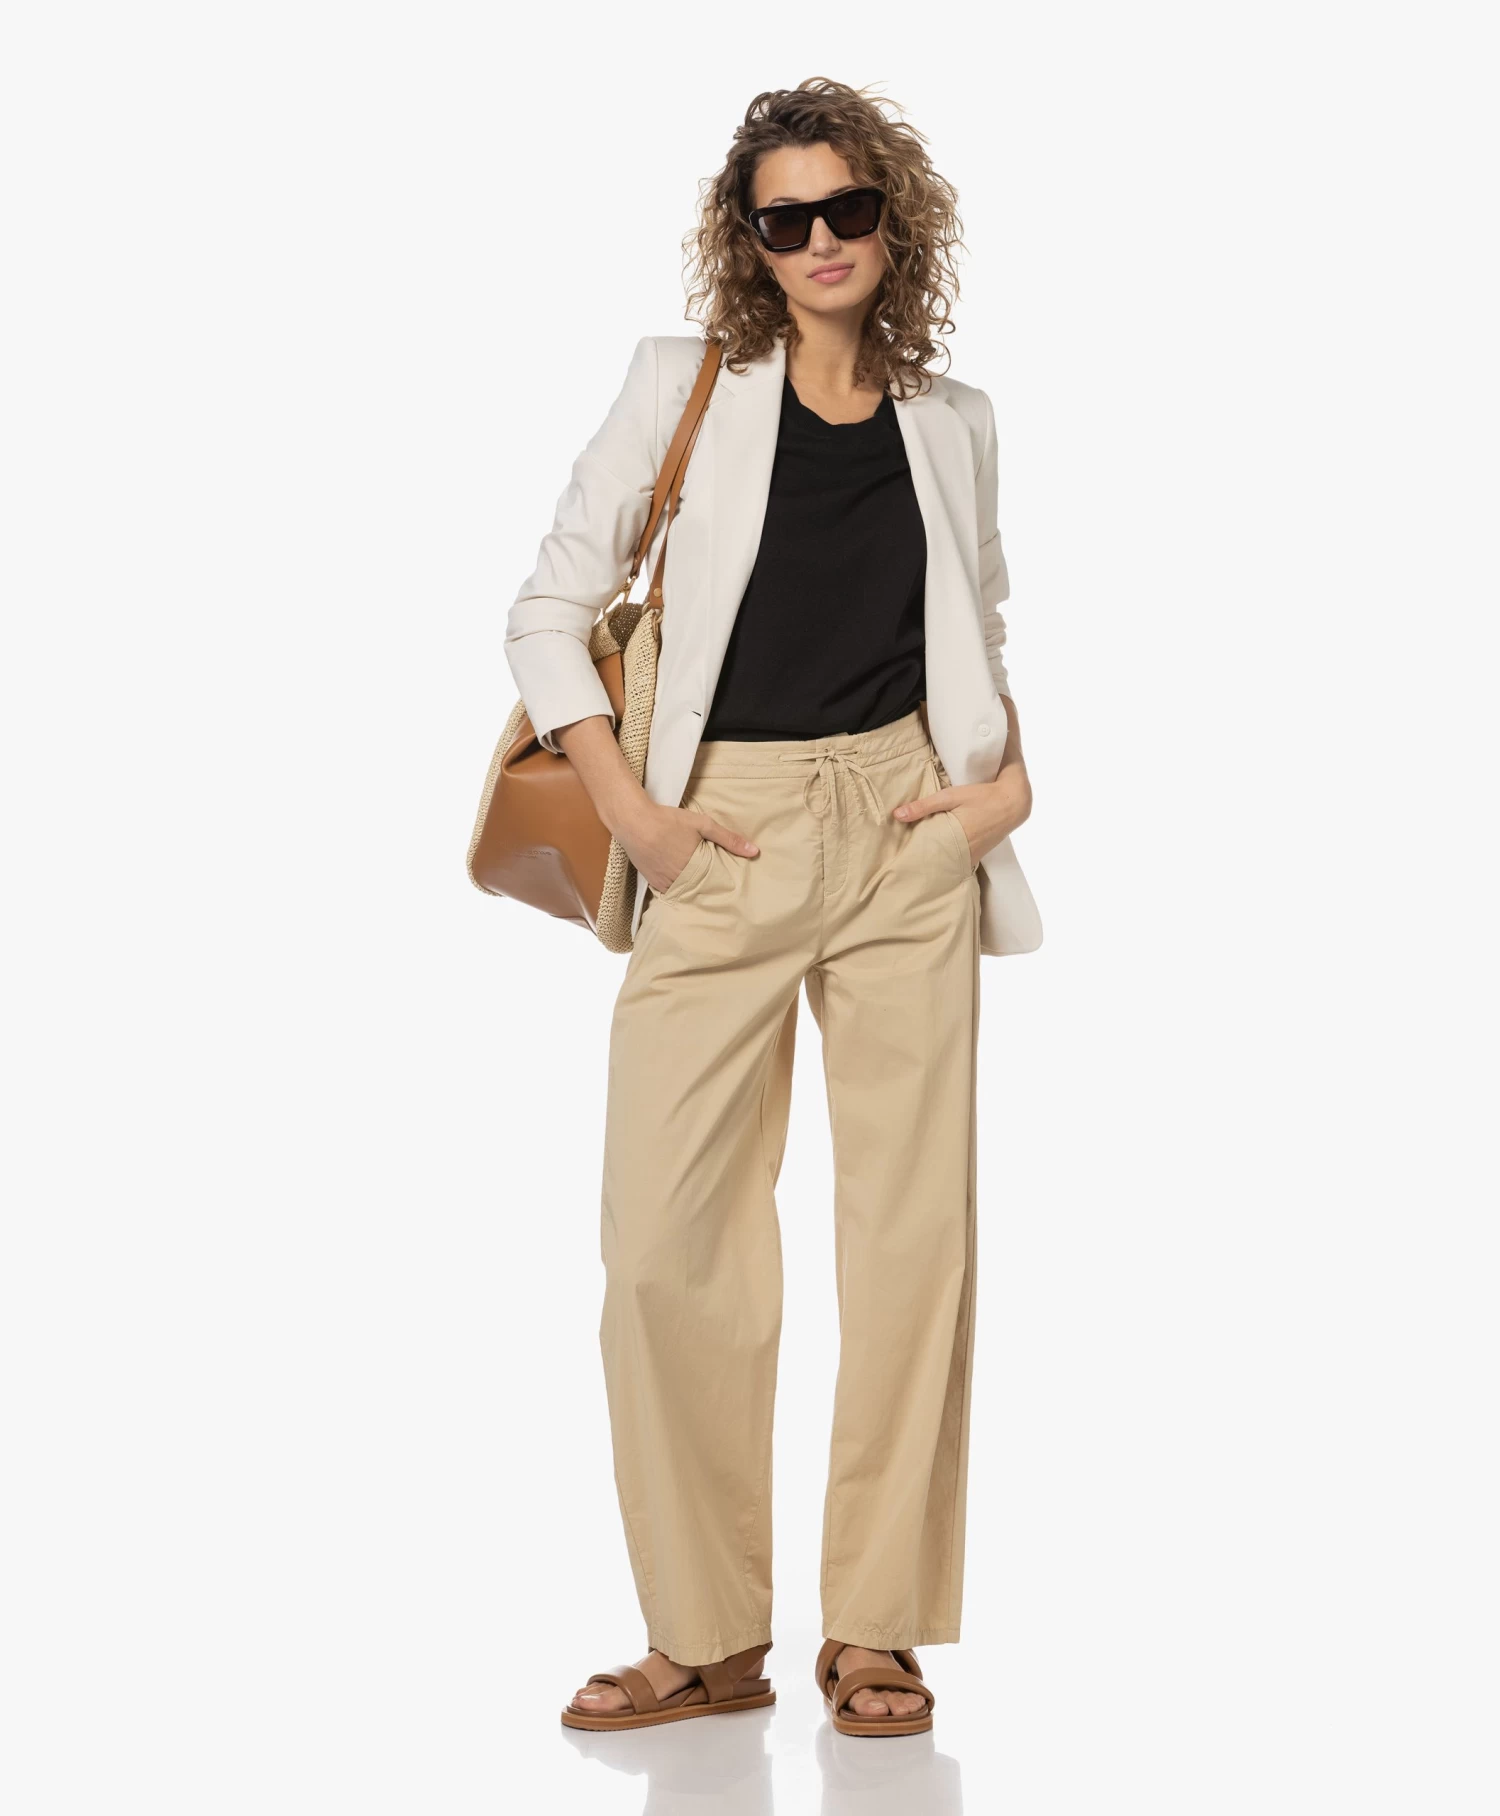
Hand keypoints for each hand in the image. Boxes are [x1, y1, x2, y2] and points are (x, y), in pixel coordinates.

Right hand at [617, 801, 758, 894]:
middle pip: (700, 891)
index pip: (715, 886)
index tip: (732, 889)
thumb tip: (754, 851)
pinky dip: (677, 889)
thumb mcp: (702, 824)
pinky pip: (669, 892)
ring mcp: (665, 883)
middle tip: (719, 890)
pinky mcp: (652, 882)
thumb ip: (728, 839)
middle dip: (708, 889)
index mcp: (695, 868)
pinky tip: (682, 884)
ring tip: (701, 888)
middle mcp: (680, 880)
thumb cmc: (668, 820)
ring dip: (692, 890)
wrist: (633, 821)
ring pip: (684, 892)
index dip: (722, 886)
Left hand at [893, 761, 1031, 865]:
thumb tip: (896, 815)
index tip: (897, 863)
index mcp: (955, 841)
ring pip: (948, 862)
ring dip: (935, 859)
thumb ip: (924, 806)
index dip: (913, 862)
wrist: (1014, 801)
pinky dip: (948, 856)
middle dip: (921, 863)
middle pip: (936, 864)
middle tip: (903, 862)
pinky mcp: (978, 855)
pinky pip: (958, 859)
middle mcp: (964, 855)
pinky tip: (939, 851)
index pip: (928, 859)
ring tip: (917, 857)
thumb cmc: (983, 797)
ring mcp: (973, 857)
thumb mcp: (951, 797)